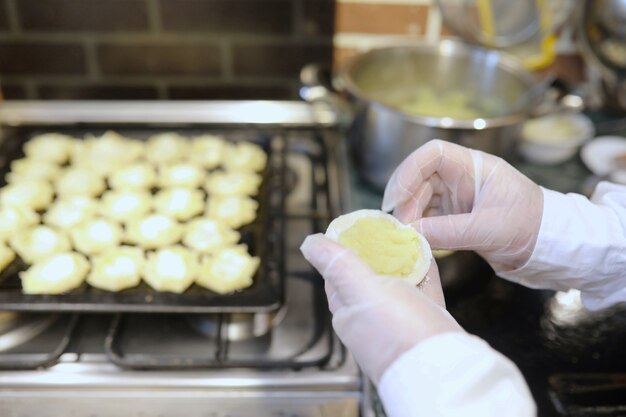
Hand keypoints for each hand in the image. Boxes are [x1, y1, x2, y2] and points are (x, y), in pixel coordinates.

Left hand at [300, 233, 462, 384]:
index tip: (353, 230)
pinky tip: (428, 258)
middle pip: (369, 279)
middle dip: (375, 255)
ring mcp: (399, 324)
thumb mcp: (362, 290)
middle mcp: (371, 320)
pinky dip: (424, 274)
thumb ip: (338, 265)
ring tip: (407, 239)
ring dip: (401, 262)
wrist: (445, 371)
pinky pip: (423, 293)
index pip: (337, 276)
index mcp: (348, 313)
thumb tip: (308, 243)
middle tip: (385, 231)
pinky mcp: (426, 326)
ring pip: (398, 285)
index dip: (343, 251)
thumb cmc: (399, 333)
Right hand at [382, 139, 542, 271]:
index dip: (409, 170)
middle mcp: (462, 177)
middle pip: (420, 178)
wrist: (549, 246)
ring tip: (409, 237)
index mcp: (473, 167)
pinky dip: (420, 227)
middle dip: (407, 200)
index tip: (397, 196)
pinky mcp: (455, 216)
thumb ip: (447, 231)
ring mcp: (457, 197)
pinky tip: (417, 240)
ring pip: (421, 198)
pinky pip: (428, 216)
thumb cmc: (529, 226)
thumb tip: (410, 233)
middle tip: (402, 226)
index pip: (432, 154)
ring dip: (411, 215)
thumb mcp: (488, 229)